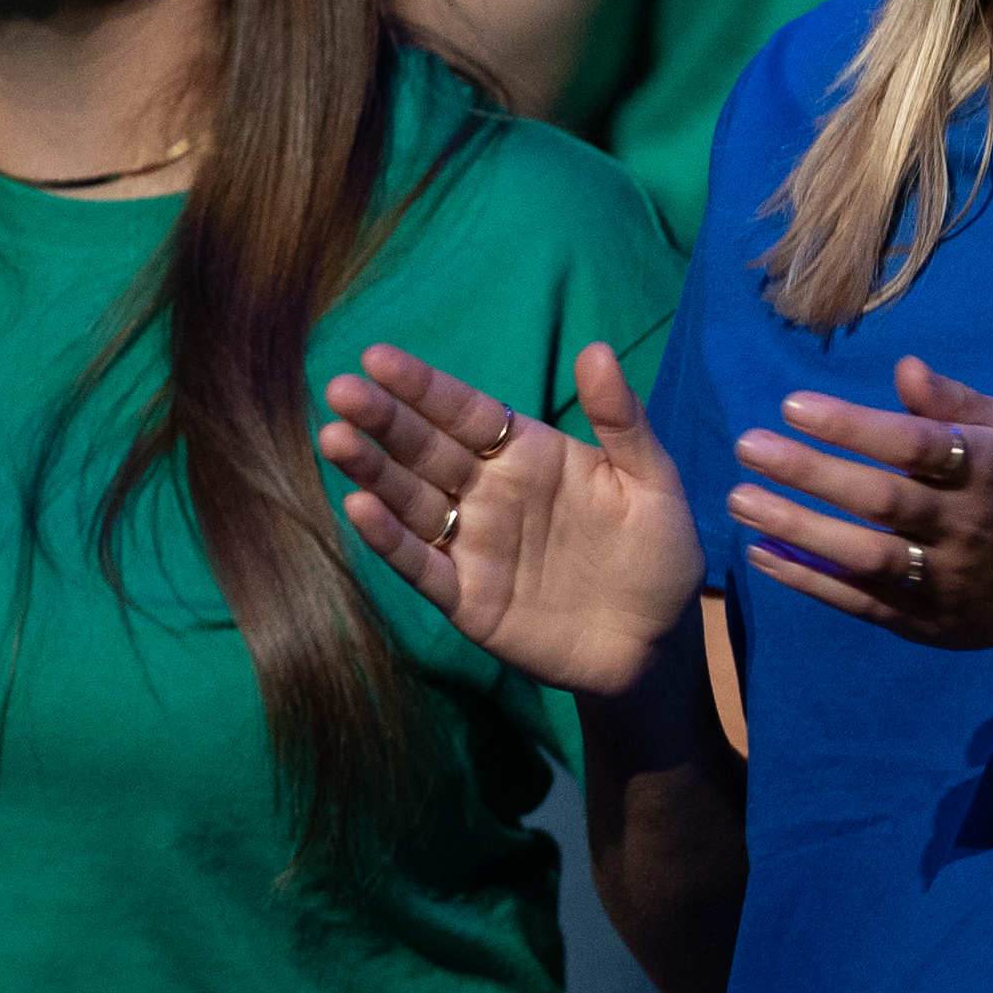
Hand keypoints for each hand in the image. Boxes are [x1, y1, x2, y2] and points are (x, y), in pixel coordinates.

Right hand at [327, 342, 705, 695]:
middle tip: (340, 391)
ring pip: (411, 502)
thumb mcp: (653, 482)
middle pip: (426, 450)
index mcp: (530, 454)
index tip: (377, 357)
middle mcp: (491, 493)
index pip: (467, 411)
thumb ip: (622, 421)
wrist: (657, 644)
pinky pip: (423, 566)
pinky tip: (360, 509)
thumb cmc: (659, 554)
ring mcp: (475, 545)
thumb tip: (598, 348)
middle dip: (383, 420)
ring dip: (372, 473)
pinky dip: (391, 540)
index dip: (423, 386)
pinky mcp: (468, 599)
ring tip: (334, 439)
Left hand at [728, 362, 992, 651]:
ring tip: (740, 500)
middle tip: (747, 447)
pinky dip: (809, 580)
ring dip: (799, 528)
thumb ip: (954, 401)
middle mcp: (960, 524)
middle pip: (880, 499)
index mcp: (982, 470)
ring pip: (864, 555)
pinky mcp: (922, 620)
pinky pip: (860, 601)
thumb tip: (904, 368)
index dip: (852, 426)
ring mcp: (941, 578)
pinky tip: (763, 552)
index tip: (792, 405)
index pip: (913, 445)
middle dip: (810, 472)